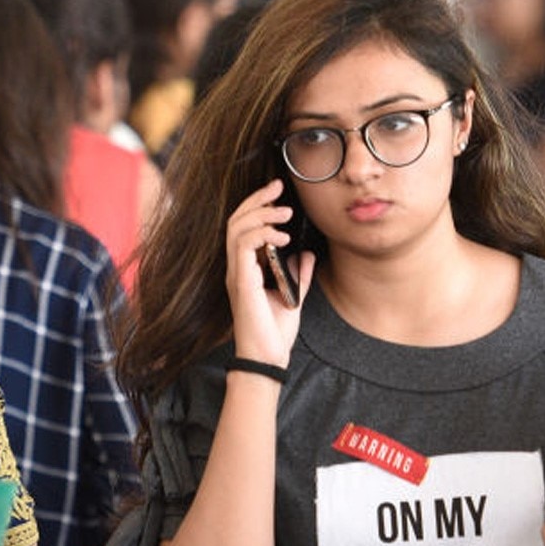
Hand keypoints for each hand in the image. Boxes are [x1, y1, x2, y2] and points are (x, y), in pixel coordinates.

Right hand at [225, 180, 316, 366]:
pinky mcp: (242, 282)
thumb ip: (299, 275)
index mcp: (246, 268)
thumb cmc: (275, 332)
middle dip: (257, 199)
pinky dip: (262, 235)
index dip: (258, 205)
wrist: (268, 358)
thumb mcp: (294, 296)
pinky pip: (243, 246)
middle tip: (278, 187)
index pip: (243, 226)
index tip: (278, 192)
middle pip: (236, 220)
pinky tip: (281, 236)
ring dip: (262, 214)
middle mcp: (237, 268)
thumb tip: (307, 254)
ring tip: (284, 212)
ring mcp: (237, 274)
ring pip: (237, 228)